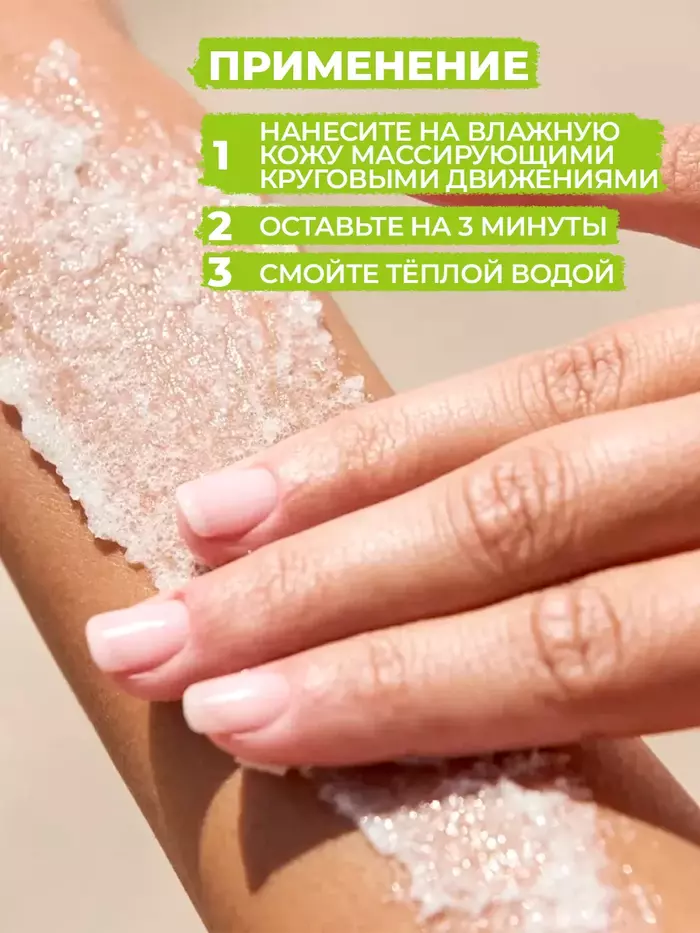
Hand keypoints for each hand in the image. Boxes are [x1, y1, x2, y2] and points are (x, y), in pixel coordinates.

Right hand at [86, 124, 699, 769]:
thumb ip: (667, 676)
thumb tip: (540, 716)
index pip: (570, 646)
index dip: (398, 685)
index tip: (250, 713)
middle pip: (514, 516)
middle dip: (325, 583)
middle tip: (175, 628)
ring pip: (552, 385)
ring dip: (377, 446)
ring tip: (233, 505)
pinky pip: (677, 184)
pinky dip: (547, 185)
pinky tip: (432, 191)